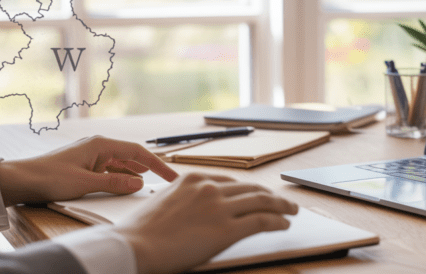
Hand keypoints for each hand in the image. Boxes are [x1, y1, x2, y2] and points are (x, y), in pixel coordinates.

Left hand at [0, 136, 178, 205]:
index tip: (171, 176)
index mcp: (101, 145)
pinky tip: (126, 186)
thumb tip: (139, 184)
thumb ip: (115, 184)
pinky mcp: (85, 166)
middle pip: (132, 156)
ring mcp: (92, 156)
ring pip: (122, 164)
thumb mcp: (85, 183)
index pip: (138, 152)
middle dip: (150, 168)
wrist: (21, 180)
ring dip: (135, 174)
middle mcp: (98, 147)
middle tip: (166, 182)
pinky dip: (121, 178)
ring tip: (150, 186)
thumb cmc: (49, 177)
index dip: (158, 164)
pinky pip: (110, 170)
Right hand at [113, 173, 298, 273]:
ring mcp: (219, 207)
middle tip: (282, 202)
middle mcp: (209, 188)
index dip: (250, 189)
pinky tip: (283, 224)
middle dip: (270, 195)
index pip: (232, 181)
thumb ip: (186, 199)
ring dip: (281, 206)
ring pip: (262, 201)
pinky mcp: (227, 229)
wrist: (134, 246)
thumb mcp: (165, 201)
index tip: (258, 194)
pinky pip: (262, 221)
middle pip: (251, 189)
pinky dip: (277, 221)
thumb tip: (198, 208)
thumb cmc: (141, 231)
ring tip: (291, 211)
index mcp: (193, 178)